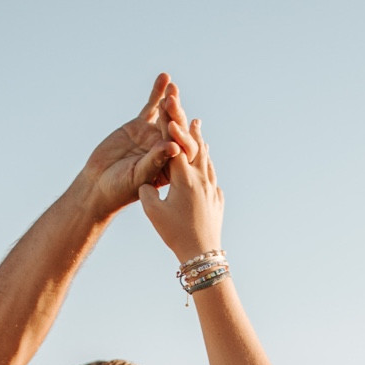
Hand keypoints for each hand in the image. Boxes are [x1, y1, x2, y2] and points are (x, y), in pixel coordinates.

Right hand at [78, 72, 182, 220]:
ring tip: (173, 87)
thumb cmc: (120, 188)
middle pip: (176, 129)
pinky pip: (152, 107)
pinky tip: (164, 77)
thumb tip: (174, 147)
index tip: (174, 128)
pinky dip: (157, 93)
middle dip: (175, 115)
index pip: (182, 149)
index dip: (180, 137)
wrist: (99, 183)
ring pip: (166, 115)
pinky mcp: (141, 126)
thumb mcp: (138, 176)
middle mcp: (167, 149)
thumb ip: (156, 161)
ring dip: (170, 101)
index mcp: (172, 167)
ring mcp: (155, 135)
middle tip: (173, 100)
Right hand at [138, 110, 224, 263]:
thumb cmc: (175, 234)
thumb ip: (146, 192)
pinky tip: (206, 164)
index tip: (167, 110)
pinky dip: (207, 163)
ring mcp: (212, 189)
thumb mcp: (153, 213)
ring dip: (201, 142)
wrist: (202, 254)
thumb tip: (146, 182)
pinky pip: (212, 175)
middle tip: (184, 109)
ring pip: (207, 159)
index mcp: (185, 179)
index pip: (176, 146)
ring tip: (198, 129)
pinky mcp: (217, 200)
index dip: (170, 127)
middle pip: (196, 146)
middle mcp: (202, 180)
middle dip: (188, 127)